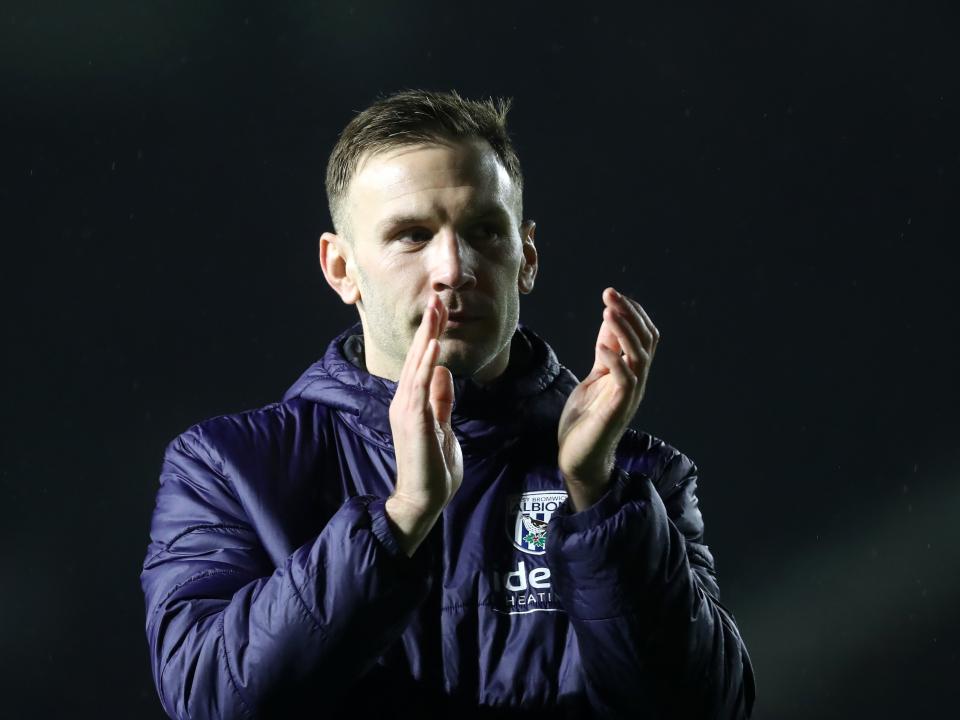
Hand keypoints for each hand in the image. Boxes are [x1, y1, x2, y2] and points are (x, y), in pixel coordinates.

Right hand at [385, 294, 463, 554]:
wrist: (423, 499)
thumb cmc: (433, 468)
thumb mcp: (442, 425)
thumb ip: (441, 400)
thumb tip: (443, 373)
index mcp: (413, 402)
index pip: (423, 362)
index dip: (431, 336)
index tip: (440, 310)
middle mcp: (405, 401)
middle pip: (418, 356)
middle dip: (429, 326)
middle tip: (437, 297)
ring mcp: (406, 410)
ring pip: (417, 365)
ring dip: (427, 336)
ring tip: (436, 311)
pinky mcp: (412, 421)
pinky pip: (419, 386)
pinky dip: (426, 363)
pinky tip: (433, 345)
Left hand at [557, 287, 658, 509]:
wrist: (578, 458)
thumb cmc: (585, 420)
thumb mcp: (594, 378)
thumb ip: (604, 354)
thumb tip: (608, 323)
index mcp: (631, 374)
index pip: (644, 337)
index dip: (632, 313)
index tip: (612, 294)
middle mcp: (636, 383)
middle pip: (646, 341)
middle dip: (629, 315)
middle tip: (610, 294)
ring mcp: (628, 397)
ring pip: (639, 357)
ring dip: (624, 332)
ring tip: (608, 312)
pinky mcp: (616, 410)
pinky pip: (624, 381)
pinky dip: (615, 361)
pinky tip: (602, 349)